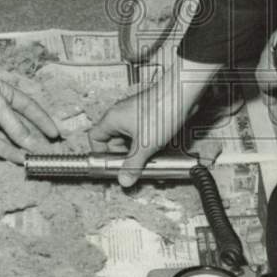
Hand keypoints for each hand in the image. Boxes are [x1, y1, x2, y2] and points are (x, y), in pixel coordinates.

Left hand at [0, 68, 59, 162]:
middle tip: (49, 150)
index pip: (29, 107)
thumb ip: (15, 126)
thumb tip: (32, 143)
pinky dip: (9, 154)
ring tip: (37, 158)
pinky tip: (21, 160)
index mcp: (5, 92)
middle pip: (21, 124)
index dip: (43, 120)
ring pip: (10, 138)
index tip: (55, 133)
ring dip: (23, 147)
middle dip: (35, 136)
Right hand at [89, 58, 219, 186]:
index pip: (95, 138)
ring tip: (146, 161)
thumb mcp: (144, 145)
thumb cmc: (161, 110)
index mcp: (112, 119)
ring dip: (137, 152)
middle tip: (130, 167)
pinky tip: (156, 153)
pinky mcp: (148, 116)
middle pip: (113, 141)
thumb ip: (132, 165)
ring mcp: (135, 115)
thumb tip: (124, 180)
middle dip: (123, 156)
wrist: (181, 95)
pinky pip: (142, 134)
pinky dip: (147, 145)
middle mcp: (121, 115)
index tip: (110, 165)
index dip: (100, 153)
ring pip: (130, 139)